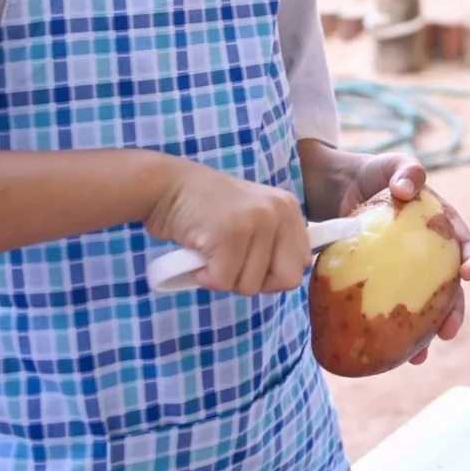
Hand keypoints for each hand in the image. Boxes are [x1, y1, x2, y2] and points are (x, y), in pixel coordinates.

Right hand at [142, 158, 309, 296]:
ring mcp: (256, 220)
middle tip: (231, 264)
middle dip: (255, 282)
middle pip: (286, 280)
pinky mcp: (230, 233)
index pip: (302, 262)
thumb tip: (289, 278)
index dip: (274, 274)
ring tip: (211, 251)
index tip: (249, 263)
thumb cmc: (206, 209)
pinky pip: (224, 281)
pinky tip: (197, 255)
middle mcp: (278, 211)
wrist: (167, 186)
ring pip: (251, 285)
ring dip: (224, 278)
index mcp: (288, 208)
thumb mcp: (253, 217)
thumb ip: (273, 241)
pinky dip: (205, 277)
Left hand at [311, 148, 469, 365]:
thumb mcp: (392, 164)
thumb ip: (406, 169)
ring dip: (425, 333)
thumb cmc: (373, 172)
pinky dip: (390, 330)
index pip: (464, 244)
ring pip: (422, 307)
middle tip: (449, 331)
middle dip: (454, 312)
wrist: (338, 187)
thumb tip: (408, 188)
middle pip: (449, 288)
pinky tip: (386, 351)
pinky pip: (389, 308)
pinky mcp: (381, 283)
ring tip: (421, 355)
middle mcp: (428, 255)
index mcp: (441, 226)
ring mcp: (405, 272)